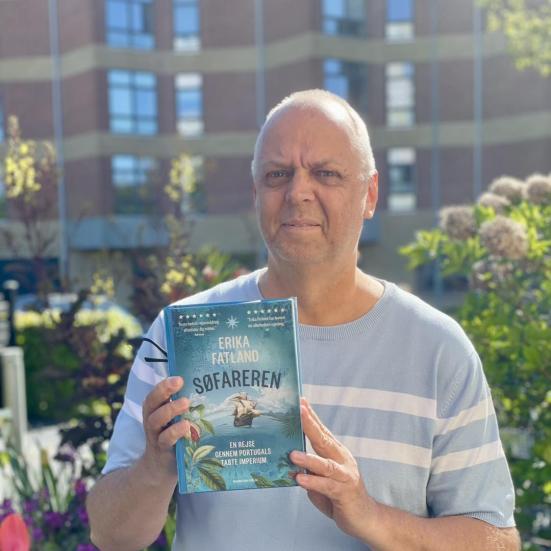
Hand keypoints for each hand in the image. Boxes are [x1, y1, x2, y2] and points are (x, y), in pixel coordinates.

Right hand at [141, 376, 190, 483]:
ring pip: (156, 421)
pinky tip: (186, 426)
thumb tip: (206, 386)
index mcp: (154, 411)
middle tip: (179, 382)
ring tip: (186, 403)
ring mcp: (155, 436)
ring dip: (170, 410)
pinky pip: (165, 440)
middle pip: (151, 404)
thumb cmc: (173, 437)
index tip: (178, 377)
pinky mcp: (162, 451)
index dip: (163, 385)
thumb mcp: (175, 420)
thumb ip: (184, 406)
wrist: (160, 469)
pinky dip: (175, 432)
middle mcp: (152, 422)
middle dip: (164, 391)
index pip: (154, 395)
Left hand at [290, 397, 376, 540]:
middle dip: (310, 425)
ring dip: (308, 458)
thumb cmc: (339, 496)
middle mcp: (342, 460)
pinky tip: (300, 479)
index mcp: (336, 452)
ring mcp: (345, 475)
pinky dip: (313, 482)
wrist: (366, 518)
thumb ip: (309, 468)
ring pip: (325, 464)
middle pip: (324, 439)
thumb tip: (289, 460)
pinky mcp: (345, 493)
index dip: (311, 416)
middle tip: (298, 411)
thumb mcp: (322, 478)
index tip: (300, 401)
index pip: (322, 430)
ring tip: (292, 454)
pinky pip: (327, 486)